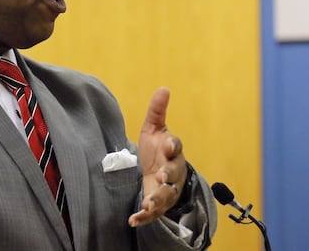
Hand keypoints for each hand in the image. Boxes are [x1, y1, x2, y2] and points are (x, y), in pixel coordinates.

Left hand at [128, 87, 187, 226]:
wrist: (156, 171)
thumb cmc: (156, 148)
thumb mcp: (154, 128)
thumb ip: (157, 110)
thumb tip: (164, 88)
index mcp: (173, 151)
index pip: (176, 147)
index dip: (173, 146)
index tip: (168, 146)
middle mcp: (173, 171)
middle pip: (174, 174)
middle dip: (169, 176)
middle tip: (162, 176)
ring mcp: (167, 189)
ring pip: (166, 196)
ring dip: (157, 200)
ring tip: (147, 204)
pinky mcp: (157, 203)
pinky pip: (153, 213)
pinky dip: (144, 217)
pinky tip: (132, 220)